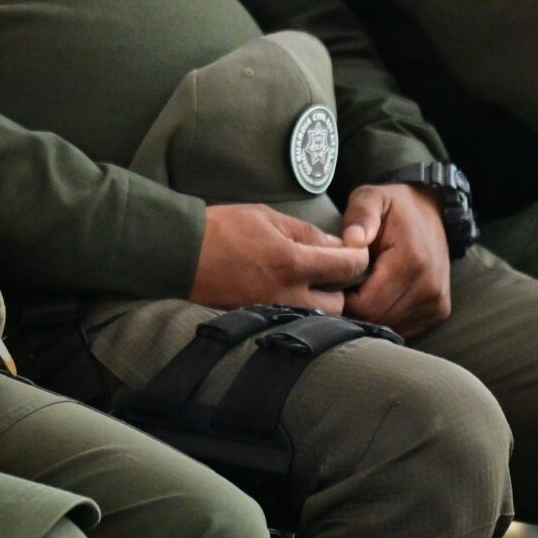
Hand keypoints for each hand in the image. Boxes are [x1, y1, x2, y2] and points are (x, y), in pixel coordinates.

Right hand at [189, 203, 370, 313]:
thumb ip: (305, 232)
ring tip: (309, 283)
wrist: (178, 254)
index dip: (359, 256)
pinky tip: (286, 293)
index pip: (349, 266)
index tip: (356, 250)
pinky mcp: (260, 320)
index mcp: (294, 264)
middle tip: (332, 269)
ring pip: (318, 317)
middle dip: (341, 286)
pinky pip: (293, 320)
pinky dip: (298, 309)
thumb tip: (335, 243)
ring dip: (321, 302)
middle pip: (340, 303)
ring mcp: (274, 312)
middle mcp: (289, 295)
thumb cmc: (220, 229)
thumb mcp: (265, 217)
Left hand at [337, 183, 452, 337]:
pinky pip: (405, 329)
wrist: (430, 211)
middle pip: (378, 320)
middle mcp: (429, 288)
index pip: (367, 306)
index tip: (332, 283)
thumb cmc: (394, 206)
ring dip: (370, 317)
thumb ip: (360, 215)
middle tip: (341, 288)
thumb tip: (352, 240)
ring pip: (391, 328)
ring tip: (359, 291)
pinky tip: (376, 299)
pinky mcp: (439, 311)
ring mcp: (437, 303)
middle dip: (353, 311)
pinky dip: (387, 319)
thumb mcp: (371, 198)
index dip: (342, 300)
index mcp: (411, 262)